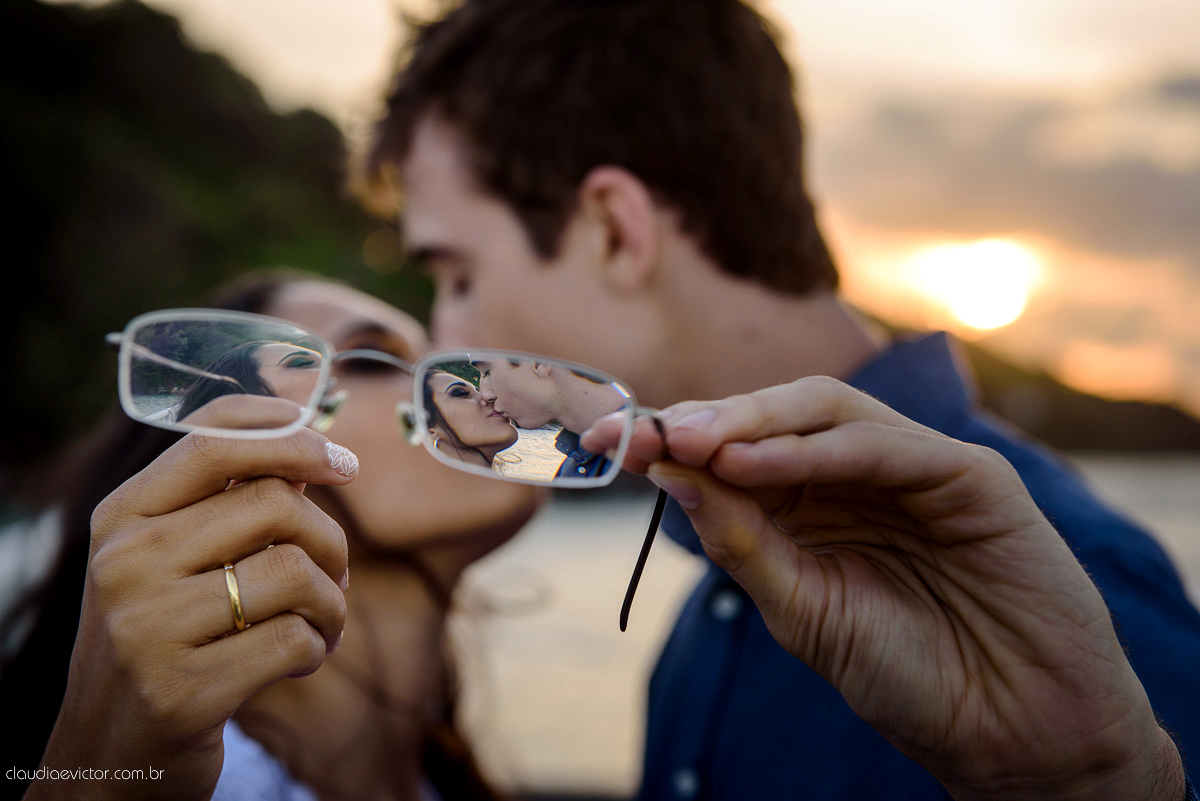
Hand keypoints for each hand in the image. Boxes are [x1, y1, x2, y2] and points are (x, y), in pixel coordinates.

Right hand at [27, 426, 357, 800]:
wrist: (109, 751)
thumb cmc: (162, 636)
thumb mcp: (172, 560)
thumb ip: (229, 504)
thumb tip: (312, 452)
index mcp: (122, 517)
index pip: (214, 440)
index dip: (291, 436)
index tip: (341, 462)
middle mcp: (125, 563)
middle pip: (275, 504)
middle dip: (330, 538)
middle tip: (336, 572)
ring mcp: (147, 629)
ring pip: (295, 572)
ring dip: (332, 601)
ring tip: (324, 622)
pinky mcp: (182, 691)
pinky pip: (294, 640)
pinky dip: (318, 647)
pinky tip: (304, 660)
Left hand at [583, 376, 1183, 800]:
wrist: (1010, 729)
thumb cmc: (906, 673)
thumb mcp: (800, 609)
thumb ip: (740, 541)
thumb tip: (668, 475)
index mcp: (817, 505)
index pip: (740, 452)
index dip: (676, 441)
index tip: (608, 443)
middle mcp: (860, 475)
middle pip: (775, 417)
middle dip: (706, 420)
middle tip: (647, 432)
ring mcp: (915, 467)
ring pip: (827, 410)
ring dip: (752, 421)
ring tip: (692, 440)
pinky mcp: (968, 475)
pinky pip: (885, 445)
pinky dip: (816, 448)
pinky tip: (755, 462)